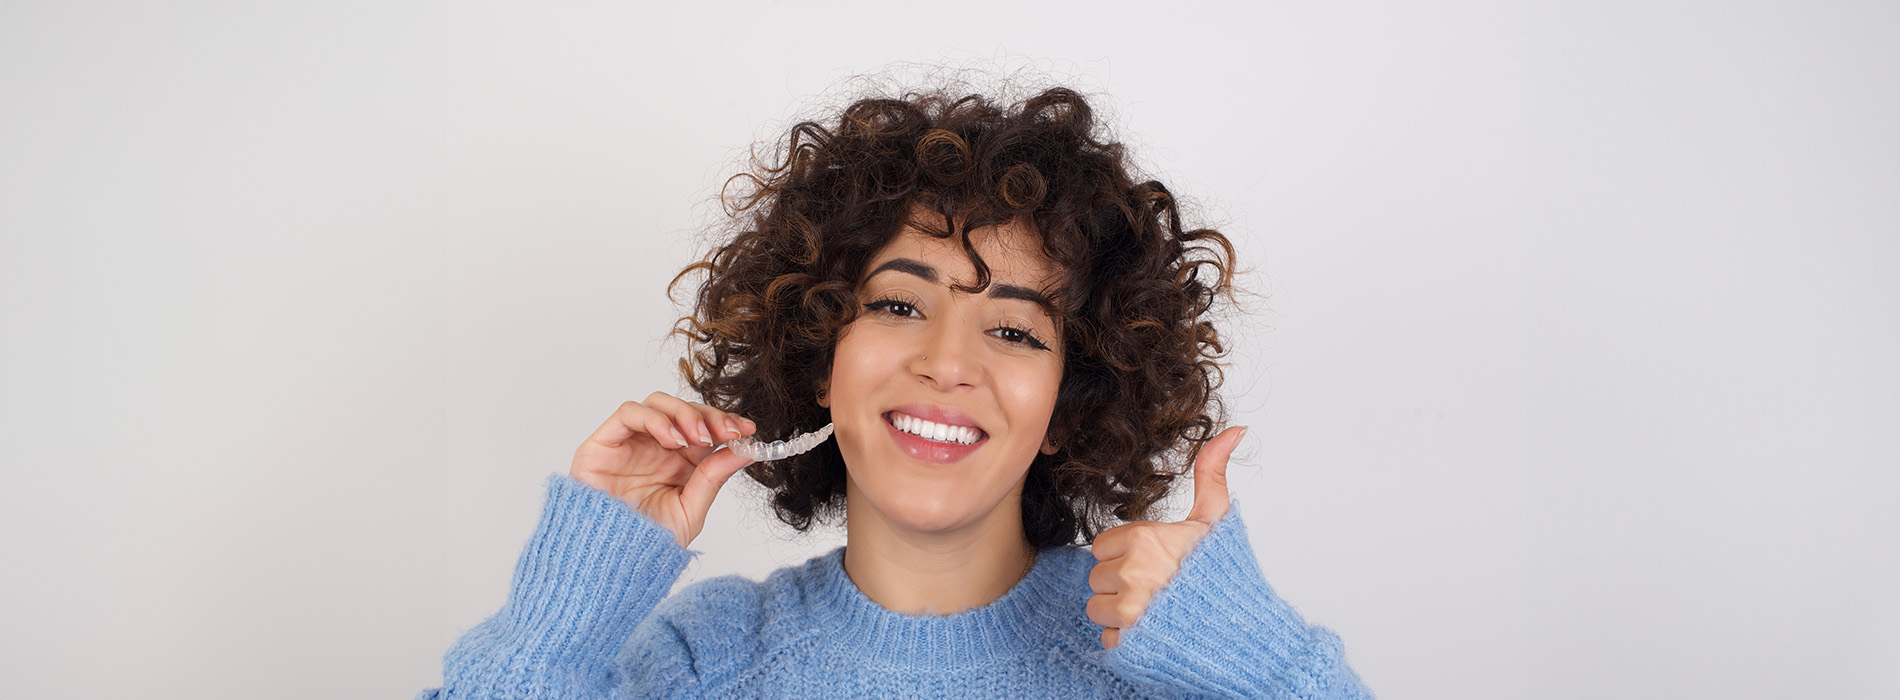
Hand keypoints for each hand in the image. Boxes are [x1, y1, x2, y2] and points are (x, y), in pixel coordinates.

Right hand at [569, 392, 757, 547]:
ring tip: (698, 439)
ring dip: (684, 413)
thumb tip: (746, 450)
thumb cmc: (644, 543)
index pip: (704, 427)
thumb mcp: (690, 509)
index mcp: (678, 462)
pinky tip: (672, 440)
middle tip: (728, 432)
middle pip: (683, 410)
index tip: (748, 430)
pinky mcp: (603, 443)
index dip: (725, 422)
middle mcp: (654, 448)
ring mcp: (629, 443)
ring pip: (657, 403)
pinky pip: (628, 414)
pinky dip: (654, 419)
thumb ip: (715, 477)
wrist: (609, 564)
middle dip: (710, 416)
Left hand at [1086, 425, 1246, 649]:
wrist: (1246, 633)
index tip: (1154, 563)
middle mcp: (1133, 573)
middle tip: (1159, 590)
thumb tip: (1234, 430)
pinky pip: (1107, 639)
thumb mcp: (1217, 521)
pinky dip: (1126, 641)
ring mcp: (1130, 611)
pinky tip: (1154, 634)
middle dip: (1122, 585)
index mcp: (1146, 539)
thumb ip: (1211, 473)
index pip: (1103, 546)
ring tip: (1156, 612)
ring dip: (1120, 614)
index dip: (1126, 555)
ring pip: (1098, 609)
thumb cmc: (1228, 578)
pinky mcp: (1129, 644)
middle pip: (1098, 578)